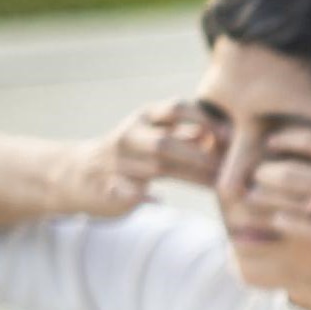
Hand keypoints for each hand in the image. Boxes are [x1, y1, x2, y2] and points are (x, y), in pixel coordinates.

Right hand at [55, 100, 224, 215]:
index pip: (175, 108)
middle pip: (166, 142)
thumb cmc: (132, 154)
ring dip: (189, 178)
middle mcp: (130, 137)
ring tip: (217, 187)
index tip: (230, 137)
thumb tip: (224, 132)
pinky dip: (142, 196)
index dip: (204, 120)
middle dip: (199, 156)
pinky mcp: (108, 187)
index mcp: (144, 118)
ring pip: (155, 169)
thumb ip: (186, 133)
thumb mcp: (156, 135)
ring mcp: (117, 163)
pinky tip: (160, 200)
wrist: (80, 174)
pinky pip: (126, 191)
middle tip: (229, 171)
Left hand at [246, 126, 310, 283]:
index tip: (272, 142)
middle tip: (253, 172)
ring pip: (294, 199)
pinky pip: (306, 227)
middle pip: (295, 168)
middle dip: (267, 170)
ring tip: (252, 196)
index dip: (287, 139)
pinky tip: (276, 219)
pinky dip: (285, 221)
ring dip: (268, 198)